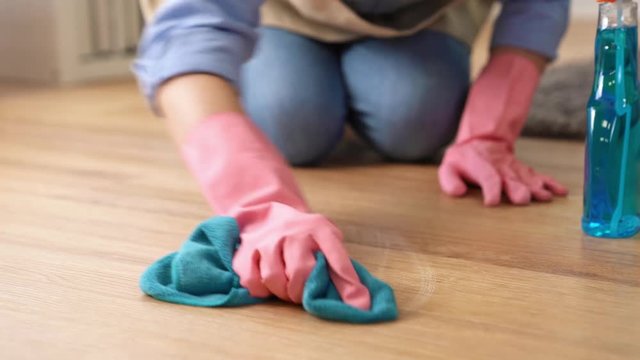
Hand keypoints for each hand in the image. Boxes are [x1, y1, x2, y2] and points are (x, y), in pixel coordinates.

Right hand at [181, 112, 369, 309]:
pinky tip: (269, 285)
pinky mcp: (246, 251)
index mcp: (319, 229)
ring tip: (288, 288)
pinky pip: (253, 282)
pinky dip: (262, 291)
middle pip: (301, 272)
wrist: (266, 214)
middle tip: (304, 293)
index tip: (360, 305)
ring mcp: (267, 240)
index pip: (337, 257)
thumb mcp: (326, 242)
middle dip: (304, 291)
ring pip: (275, 278)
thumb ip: (341, 269)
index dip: (349, 284)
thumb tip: (360, 302)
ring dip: (283, 292)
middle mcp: (293, 232)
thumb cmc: (303, 236)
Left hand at [439, 139, 567, 205]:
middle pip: (511, 180)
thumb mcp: (448, 168)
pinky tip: (561, 192)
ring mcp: (514, 169)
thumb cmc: (463, 160)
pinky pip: (539, 176)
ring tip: (545, 197)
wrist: (481, 141)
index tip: (492, 202)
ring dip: (536, 188)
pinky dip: (551, 183)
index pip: (487, 178)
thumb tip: (458, 192)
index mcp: (481, 167)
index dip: (490, 190)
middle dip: (517, 190)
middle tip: (523, 199)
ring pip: (527, 178)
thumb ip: (449, 181)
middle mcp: (501, 168)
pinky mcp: (524, 171)